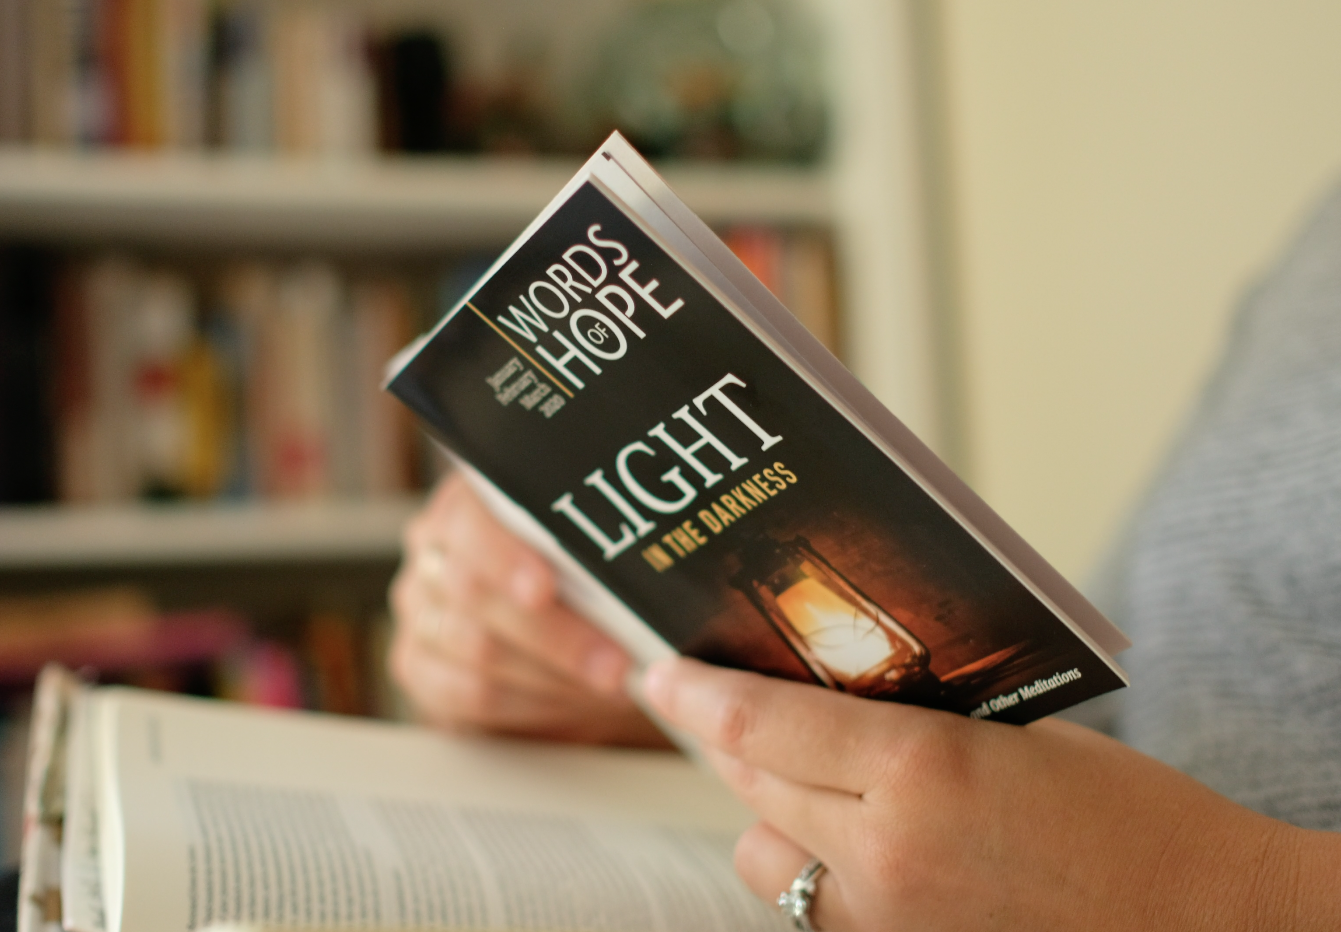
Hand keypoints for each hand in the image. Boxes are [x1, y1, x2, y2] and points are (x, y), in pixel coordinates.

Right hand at [389, 472, 669, 747]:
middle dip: (555, 633)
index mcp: (465, 505)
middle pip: (474, 592)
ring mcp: (421, 615)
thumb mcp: (591, 558)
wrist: (558, 648)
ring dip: (554, 675)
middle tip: (617, 662)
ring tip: (614, 685)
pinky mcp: (421, 672)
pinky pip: (469, 696)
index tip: (548, 587)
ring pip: (477, 650)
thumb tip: (664, 538)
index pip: (469, 520)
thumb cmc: (582, 589)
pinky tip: (576, 703)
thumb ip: (602, 545)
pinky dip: (533, 705)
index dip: (506, 554)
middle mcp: (433, 554)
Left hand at [643, 657, 1340, 931]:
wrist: (1208, 923)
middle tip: (714, 704)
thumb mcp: (1016, 734)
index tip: (658, 672)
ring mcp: (886, 923)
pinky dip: (812, 869)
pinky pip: (811, 909)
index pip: (762, 725)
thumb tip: (828, 696)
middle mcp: (885, 853)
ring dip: (768, 812)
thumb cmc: (1133, 816)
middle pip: (751, 785)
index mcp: (922, 769)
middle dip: (725, 741)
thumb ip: (912, 718)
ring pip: (765, 857)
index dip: (697, 694)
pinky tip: (850, 842)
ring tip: (808, 780)